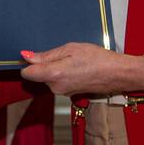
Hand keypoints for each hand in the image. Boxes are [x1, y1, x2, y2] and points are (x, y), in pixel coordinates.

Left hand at [19, 43, 143, 96]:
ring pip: (50, 78)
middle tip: (64, 53)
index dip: (28, 63)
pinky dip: (65, 75)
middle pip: (39, 75)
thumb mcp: (70, 49)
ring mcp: (63, 93)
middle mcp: (55, 87)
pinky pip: (60, 83)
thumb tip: (26, 56)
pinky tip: (78, 68)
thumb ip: (46, 55)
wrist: (117, 74)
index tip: (35, 55)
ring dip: (56, 69)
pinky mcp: (70, 95)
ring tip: (74, 60)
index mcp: (53, 75)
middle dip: (46, 64)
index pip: (27, 73)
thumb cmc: (97, 59)